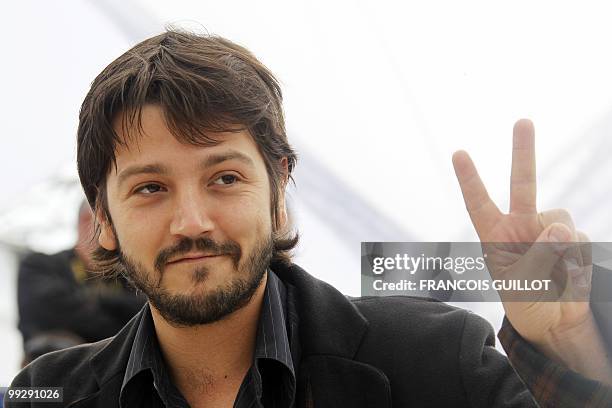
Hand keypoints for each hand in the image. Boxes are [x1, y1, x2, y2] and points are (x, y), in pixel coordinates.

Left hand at [452, 120, 610, 380]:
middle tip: (522, 121)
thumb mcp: (523, 283)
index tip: (458, 153)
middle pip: (523, 183)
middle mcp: (520, 225)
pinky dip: (576, 258)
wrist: (553, 321)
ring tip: (553, 272)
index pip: (479, 203)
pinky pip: (579, 239)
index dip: (470, 180)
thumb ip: (541, 254)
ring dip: (560, 243)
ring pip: (560, 217)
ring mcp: (547, 229)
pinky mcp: (572, 239)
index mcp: (495, 235)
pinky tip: (569, 274)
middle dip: (523, 152)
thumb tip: (562, 224)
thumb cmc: (527, 302)